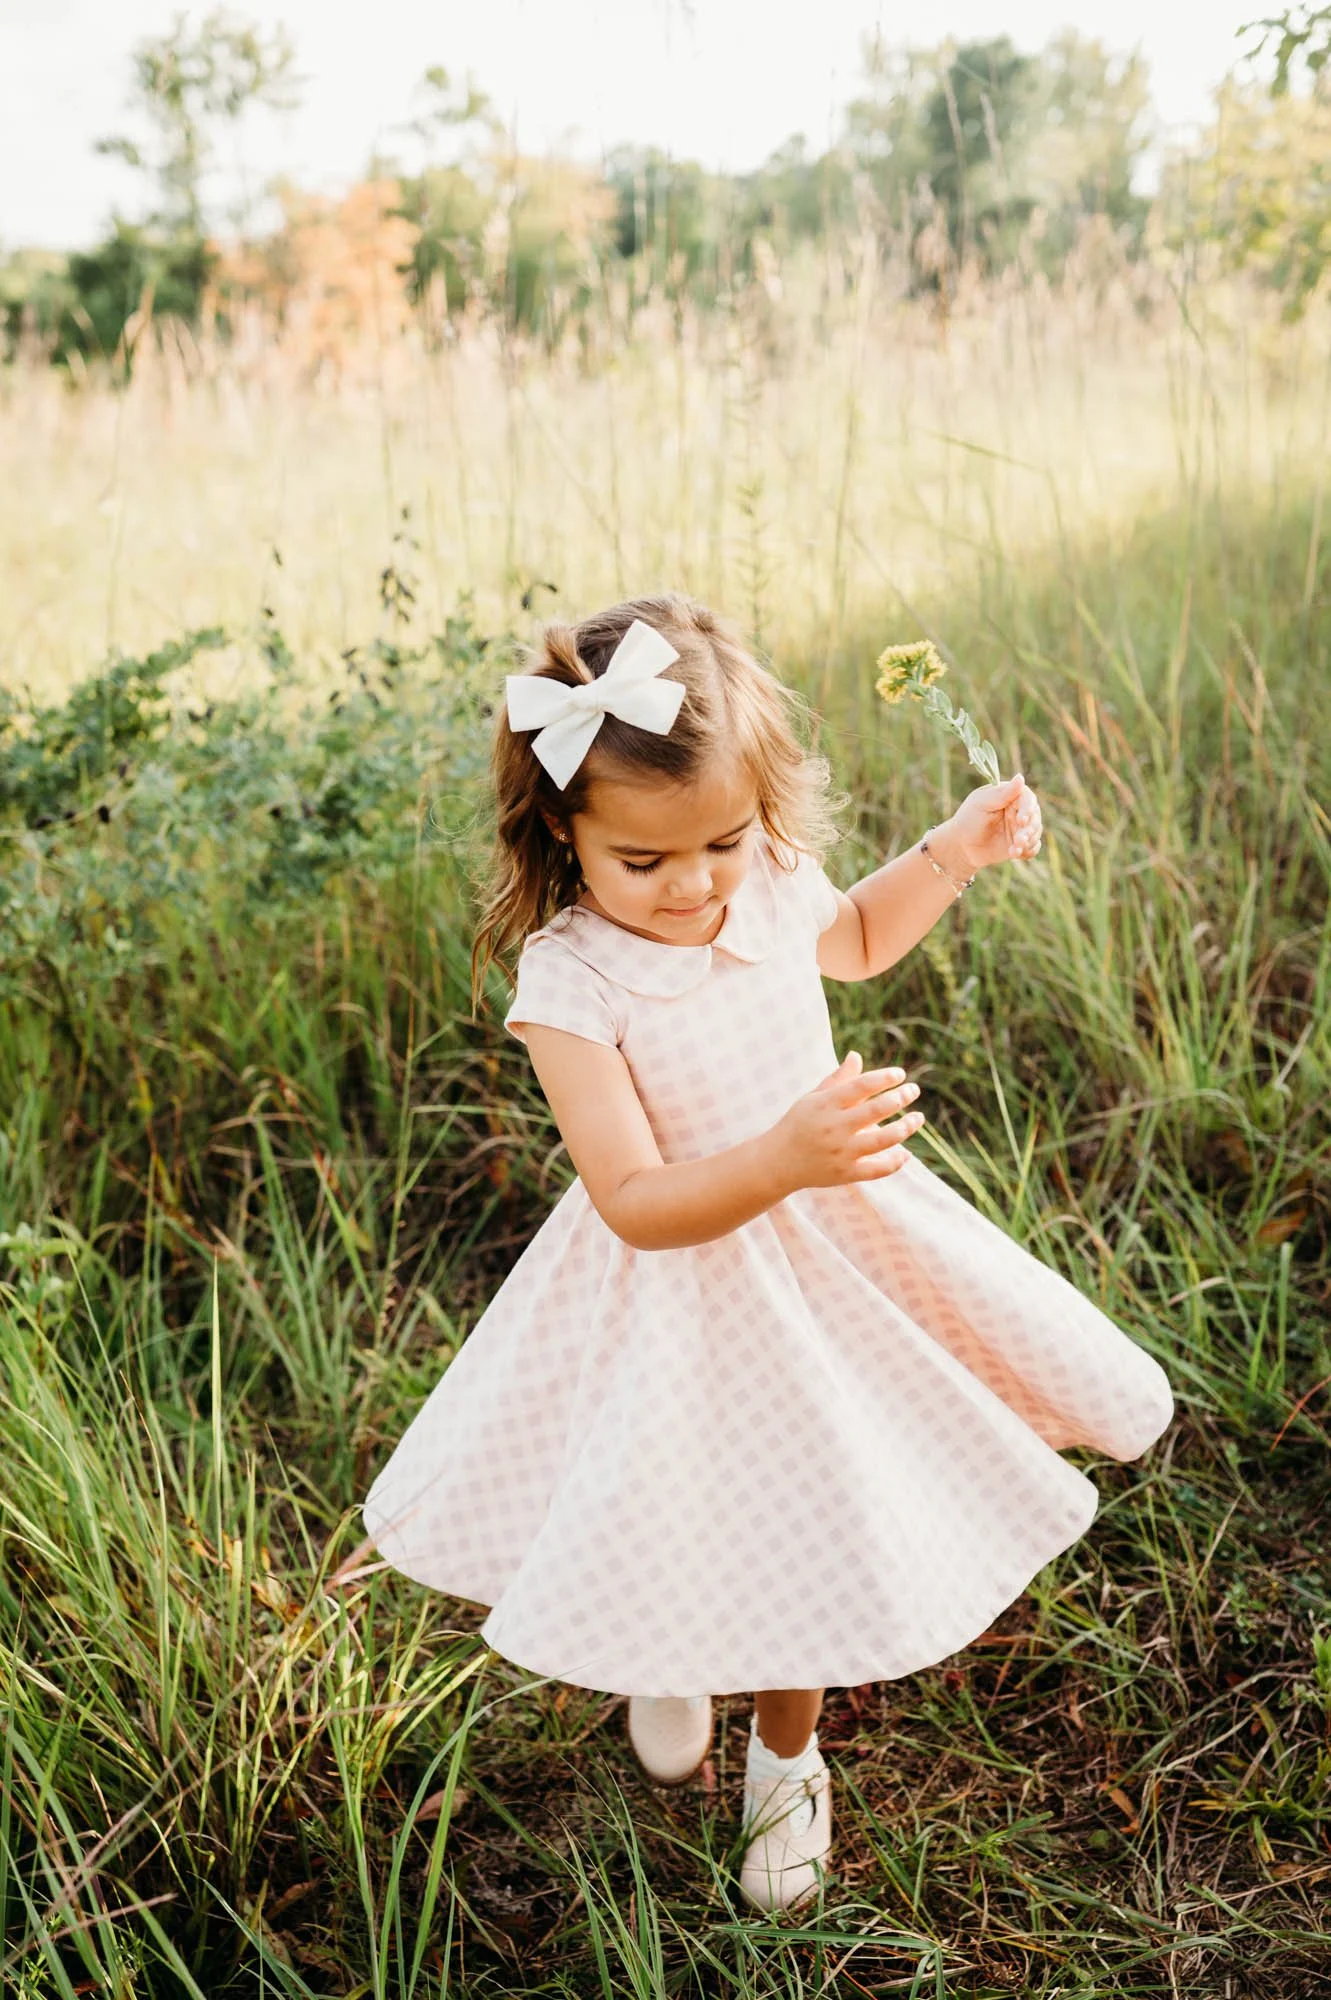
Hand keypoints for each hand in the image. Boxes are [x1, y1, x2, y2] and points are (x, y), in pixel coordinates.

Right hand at [771, 1050, 924, 1192]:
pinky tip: (906, 1153)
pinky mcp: (845, 1174)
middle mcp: (834, 1127)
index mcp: (825, 1104)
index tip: (900, 1074)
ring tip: (918, 1118)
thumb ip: (838, 1079)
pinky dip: (895, 1162)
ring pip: (883, 1140)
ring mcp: (841, 1152)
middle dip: (900, 1098)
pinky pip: (878, 1169)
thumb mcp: (813, 1098)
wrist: (777, 1162)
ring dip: (906, 1127)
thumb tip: (856, 1055)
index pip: (861, 1086)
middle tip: (914, 1090)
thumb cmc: (799, 1124)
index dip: (884, 1077)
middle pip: (876, 1110)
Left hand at [945, 772, 1042, 874]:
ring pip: (1035, 833)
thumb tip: (1020, 778)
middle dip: (1028, 830)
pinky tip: (1015, 855)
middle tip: (1018, 841)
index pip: (1028, 799)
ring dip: (1027, 842)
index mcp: (1010, 796)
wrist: (961, 846)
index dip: (1028, 809)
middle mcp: (1019, 811)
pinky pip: (1033, 847)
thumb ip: (1002, 794)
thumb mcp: (982, 804)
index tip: (1021, 820)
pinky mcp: (1020, 843)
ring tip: (1013, 851)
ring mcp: (1020, 828)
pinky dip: (1027, 851)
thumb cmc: (968, 820)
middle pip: (1035, 817)